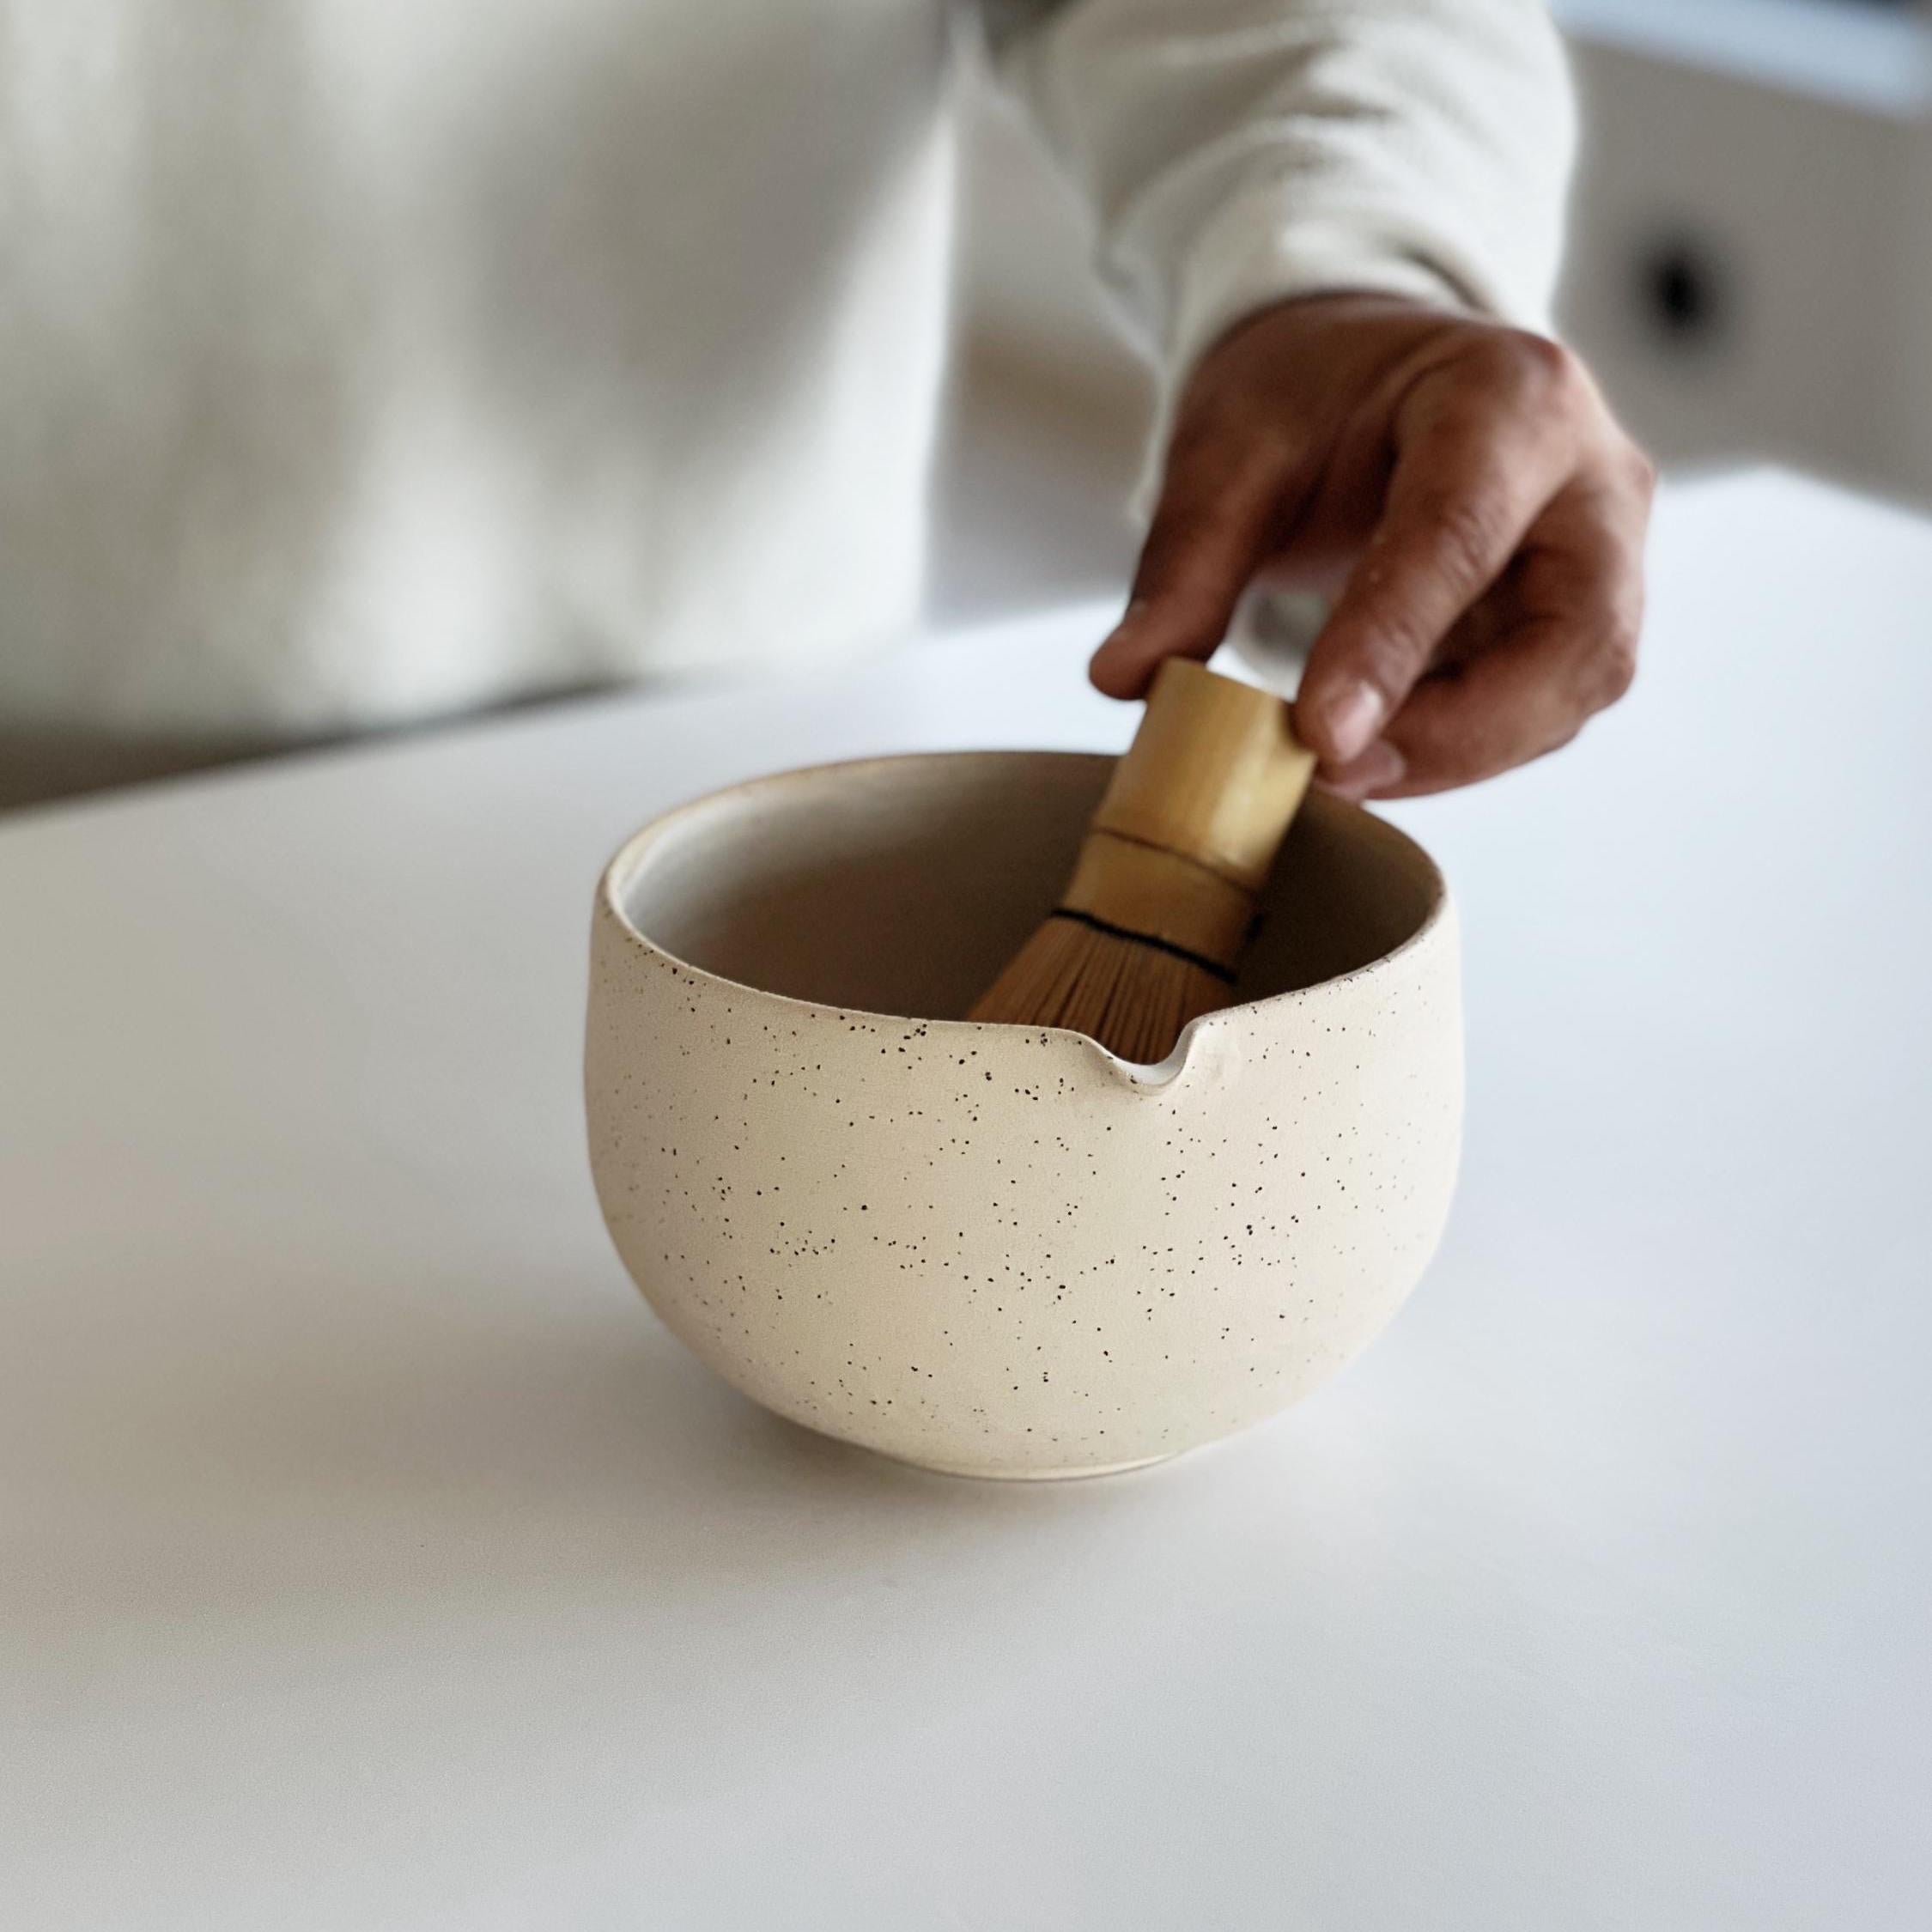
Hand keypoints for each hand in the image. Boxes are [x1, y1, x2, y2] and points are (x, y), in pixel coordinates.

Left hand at [1090, 294, 1653, 797]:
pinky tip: (1374, 760)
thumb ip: (1185, 564)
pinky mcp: (1582, 619)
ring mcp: (1604, 554)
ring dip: (1459, 756)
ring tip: (1339, 778)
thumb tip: (1125, 680)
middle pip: (1576, 637)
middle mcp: (1591, 477)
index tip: (1321, 737)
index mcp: (1510, 396)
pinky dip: (1458, 751)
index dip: (1393, 646)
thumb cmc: (1311, 396)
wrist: (1371, 379)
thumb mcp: (1230, 450)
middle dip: (1460, 732)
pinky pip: (1542, 711)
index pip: (1459, 534)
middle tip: (1335, 777)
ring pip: (1572, 692)